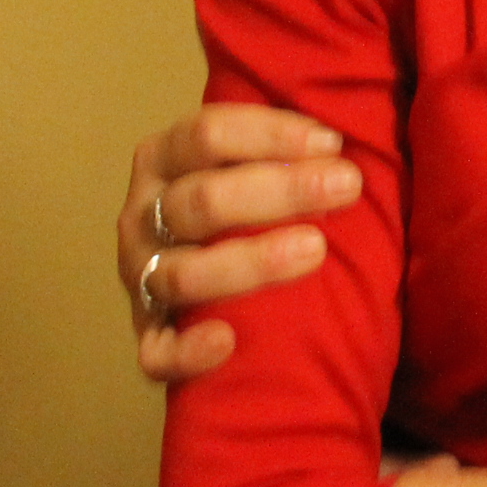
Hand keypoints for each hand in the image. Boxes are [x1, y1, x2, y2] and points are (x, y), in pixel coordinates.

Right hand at [122, 104, 360, 382]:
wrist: (218, 271)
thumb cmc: (252, 198)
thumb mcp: (255, 157)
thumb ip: (286, 144)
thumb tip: (340, 137)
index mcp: (165, 158)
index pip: (207, 135)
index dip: (270, 134)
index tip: (332, 143)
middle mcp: (143, 215)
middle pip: (201, 199)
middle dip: (279, 191)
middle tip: (346, 187)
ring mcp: (141, 276)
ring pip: (183, 273)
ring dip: (250, 262)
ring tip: (315, 249)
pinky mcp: (150, 334)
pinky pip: (156, 352)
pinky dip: (186, 351)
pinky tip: (226, 341)